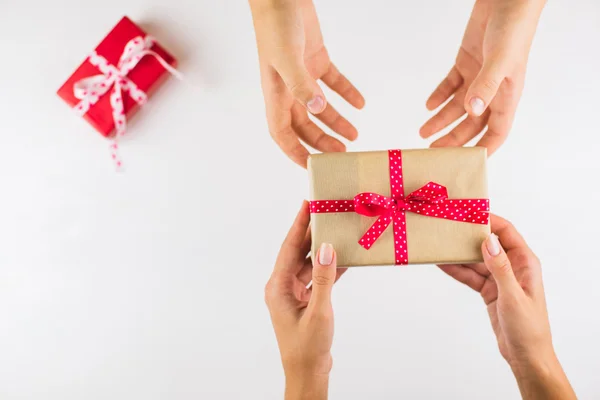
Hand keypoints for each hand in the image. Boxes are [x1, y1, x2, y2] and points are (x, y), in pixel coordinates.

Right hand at [249, 0, 364, 167]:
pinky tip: (360, 103)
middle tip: (342, 154)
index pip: (282, 133)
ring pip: (319, 108)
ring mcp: (302, 74)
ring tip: (354, 135)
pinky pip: (333, 83)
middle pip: (304, 125)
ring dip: (336, 122)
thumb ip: (301, 85)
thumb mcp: (287, 58)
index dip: (294, 152)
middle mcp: (288, 88)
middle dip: (322, 142)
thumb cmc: (275, 25)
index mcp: (276, 93)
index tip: (310, 168)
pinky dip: (346, 93)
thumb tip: (317, 110)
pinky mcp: (315, 60)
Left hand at [265, 201, 346, 399]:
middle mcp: (282, 287)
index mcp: (278, 287)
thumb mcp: (319, 310)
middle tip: (322, 211)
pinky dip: (327, 269)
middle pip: (296, 253)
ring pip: (306, 264)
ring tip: (334, 230)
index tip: (306, 205)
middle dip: (309, 232)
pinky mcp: (303, 302)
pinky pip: (315, 278)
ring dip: (320, 250)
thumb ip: (324, 278)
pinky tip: (342, 259)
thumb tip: (326, 248)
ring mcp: (292, 295)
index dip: (298, 225)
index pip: (288, 248)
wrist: (307, 372)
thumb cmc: (308, 347)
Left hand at [420, 0, 545, 154]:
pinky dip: (439, 96)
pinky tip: (428, 106)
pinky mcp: (466, 63)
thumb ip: (486, 86)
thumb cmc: (513, 28)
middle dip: (453, 140)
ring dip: (441, 121)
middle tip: (433, 152)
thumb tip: (472, 112)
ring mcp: (478, 77)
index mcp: (506, 95)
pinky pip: (450, 86)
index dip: (484, 149)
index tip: (467, 163)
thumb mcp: (500, 60)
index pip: (497, 132)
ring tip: (423, 133)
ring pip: (457, 107)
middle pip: (471, 124)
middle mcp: (491, 90)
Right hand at [440, 215, 575, 399]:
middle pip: (487, 244)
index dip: (488, 220)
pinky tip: (442, 264)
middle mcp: (512, 266)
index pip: (505, 232)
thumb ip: (500, 268)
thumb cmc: (528, 327)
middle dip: (468, 236)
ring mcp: (500, 278)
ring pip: (475, 260)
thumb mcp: (513, 296)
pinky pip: (470, 275)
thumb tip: (487, 242)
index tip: (468, 213)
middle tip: (448, 227)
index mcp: (525, 263)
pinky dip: (457, 270)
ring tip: (439, 244)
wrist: (526, 356)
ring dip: (458, 254)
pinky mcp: (489, 290)